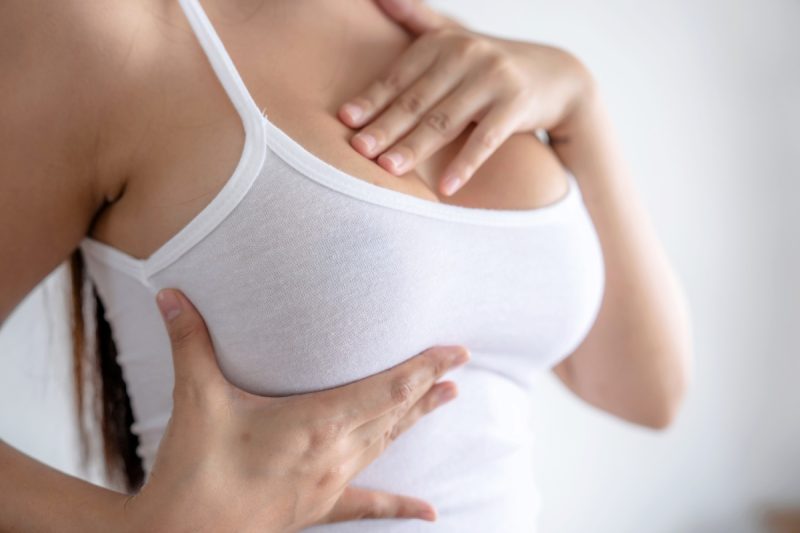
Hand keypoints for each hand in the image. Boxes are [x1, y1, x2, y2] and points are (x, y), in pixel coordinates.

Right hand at [121, 288, 469, 532]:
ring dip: (416, 418)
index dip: (424, 368)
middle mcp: (333, 454)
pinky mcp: (319, 508)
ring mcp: (329, 484)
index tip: (456, 351)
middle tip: (460, 362)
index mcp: (315, 424)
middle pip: (395, 413)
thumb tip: (170, 294)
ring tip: (447, 396)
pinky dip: (401, 506)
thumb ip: (189, 342)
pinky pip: (369, 506)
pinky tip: (430, 512)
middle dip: (428, 384)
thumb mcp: (195, 398)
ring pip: (386, 444)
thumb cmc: (195, 468)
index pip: (387, 389)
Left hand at [339, 0, 591, 195]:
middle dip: (385, 128)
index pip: (399, 76)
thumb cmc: (490, 63)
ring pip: (444, 121)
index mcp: (444, 43)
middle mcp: (467, 56)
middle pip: (416, 101)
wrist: (556, 75)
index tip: (346, 122)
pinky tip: (445, 187)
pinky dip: (464, 165)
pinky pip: (484, 140)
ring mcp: (493, 80)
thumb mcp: (456, 37)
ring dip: (415, 148)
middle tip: (358, 152)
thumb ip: (417, 20)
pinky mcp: (516, 107)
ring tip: (388, 170)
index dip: (371, 99)